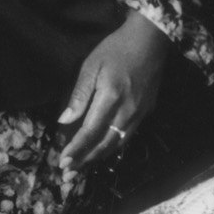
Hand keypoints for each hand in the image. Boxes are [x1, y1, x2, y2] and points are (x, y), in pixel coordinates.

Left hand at [60, 15, 172, 176]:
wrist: (151, 40)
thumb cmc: (116, 49)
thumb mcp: (92, 66)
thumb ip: (79, 95)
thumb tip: (64, 121)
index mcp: (110, 98)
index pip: (90, 132)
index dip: (76, 149)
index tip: (62, 162)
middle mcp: (127, 111)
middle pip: (104, 144)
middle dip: (84, 160)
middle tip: (68, 173)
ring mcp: (139, 113)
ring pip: (117, 143)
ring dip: (98, 158)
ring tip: (82, 167)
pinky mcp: (147, 112)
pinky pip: (127, 136)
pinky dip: (112, 147)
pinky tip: (102, 151)